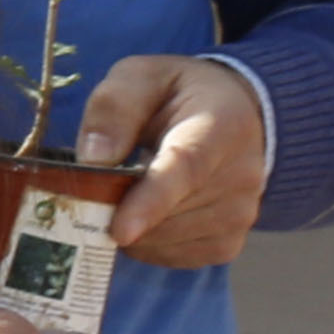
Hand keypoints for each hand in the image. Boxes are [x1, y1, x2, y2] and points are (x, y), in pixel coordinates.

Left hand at [71, 55, 264, 270]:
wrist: (233, 118)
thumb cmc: (177, 95)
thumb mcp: (141, 77)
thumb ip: (114, 107)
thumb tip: (92, 158)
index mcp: (221, 125)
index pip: (186, 169)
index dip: (150, 202)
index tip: (119, 230)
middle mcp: (241, 176)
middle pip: (167, 213)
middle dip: (119, 208)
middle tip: (98, 182)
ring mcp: (240, 215)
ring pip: (163, 240)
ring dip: (131, 224)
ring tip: (131, 187)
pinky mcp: (228, 244)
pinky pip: (170, 256)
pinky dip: (146, 241)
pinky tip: (146, 210)